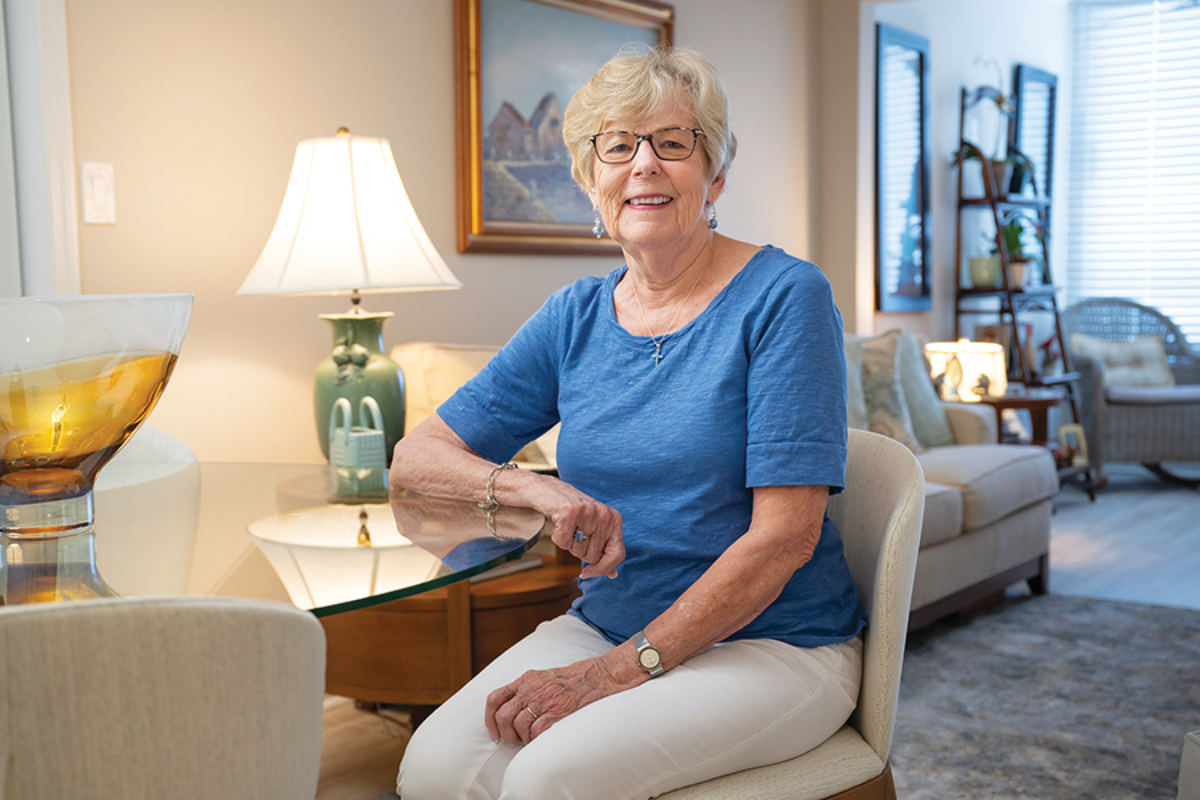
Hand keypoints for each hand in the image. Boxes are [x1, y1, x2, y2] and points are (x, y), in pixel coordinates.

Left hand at [485, 657, 622, 744]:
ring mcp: (543, 701)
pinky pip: (535, 733)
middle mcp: (531, 689)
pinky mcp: (556, 713)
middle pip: (503, 717)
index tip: (494, 733)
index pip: (494, 698)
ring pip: (518, 727)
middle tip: (513, 741)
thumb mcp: (544, 676)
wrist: (599, 677)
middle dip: (505, 734)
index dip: (489, 719)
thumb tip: (512, 709)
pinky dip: (536, 739)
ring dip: (522, 738)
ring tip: (531, 739)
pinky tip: (542, 737)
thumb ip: (527, 689)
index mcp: (526, 679)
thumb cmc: (574, 679)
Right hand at [530, 478, 623, 578]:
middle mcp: (605, 516)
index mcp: (614, 520)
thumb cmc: (574, 515)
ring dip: (568, 544)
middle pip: (593, 556)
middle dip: (580, 551)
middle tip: (574, 532)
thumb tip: (613, 574)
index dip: (603, 568)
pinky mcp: (570, 512)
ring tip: (567, 526)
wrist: (550, 492)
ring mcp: (589, 512)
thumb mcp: (595, 530)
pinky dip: (557, 538)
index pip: (618, 554)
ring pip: (577, 550)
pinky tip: (558, 524)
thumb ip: (605, 551)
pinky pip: (563, 542)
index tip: (588, 573)